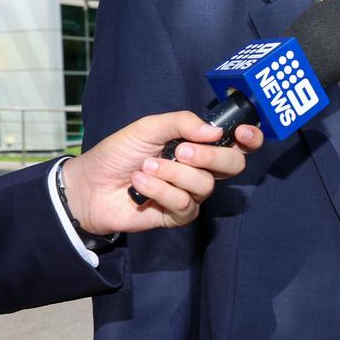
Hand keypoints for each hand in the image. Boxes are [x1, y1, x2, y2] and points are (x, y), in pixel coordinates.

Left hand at [60, 112, 263, 234]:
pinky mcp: (176, 216)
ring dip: (173, 173)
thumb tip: (216, 132)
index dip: (249, 139)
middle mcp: (201, 169)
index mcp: (199, 145)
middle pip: (232, 165)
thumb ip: (182, 123)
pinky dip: (160, 190)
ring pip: (204, 185)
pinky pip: (184, 204)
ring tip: (146, 167)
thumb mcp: (148, 127)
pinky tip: (140, 183)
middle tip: (181, 151)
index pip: (238, 143)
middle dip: (210, 157)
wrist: (90, 184)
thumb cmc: (118, 153)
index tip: (241, 134)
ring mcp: (190, 194)